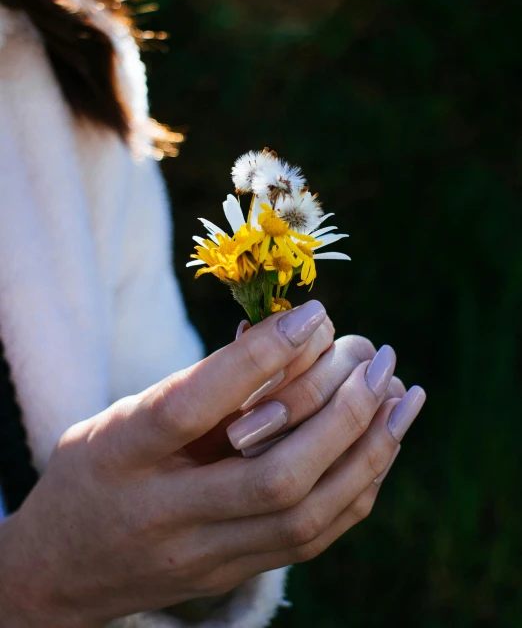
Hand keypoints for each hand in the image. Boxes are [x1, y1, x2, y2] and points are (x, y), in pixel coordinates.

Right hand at [0, 300, 424, 626]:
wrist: (60, 572)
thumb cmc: (94, 472)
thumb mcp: (120, 417)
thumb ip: (197, 389)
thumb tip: (286, 342)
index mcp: (121, 456)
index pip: (193, 407)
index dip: (259, 357)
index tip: (315, 315)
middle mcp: (163, 515)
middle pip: (272, 475)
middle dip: (340, 413)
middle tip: (377, 360)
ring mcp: (202, 557)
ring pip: (305, 516)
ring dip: (366, 452)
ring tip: (402, 397)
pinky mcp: (231, 577)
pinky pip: (311, 539)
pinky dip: (357, 488)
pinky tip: (383, 445)